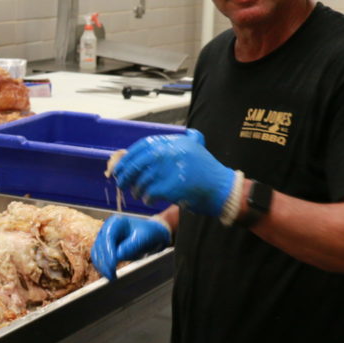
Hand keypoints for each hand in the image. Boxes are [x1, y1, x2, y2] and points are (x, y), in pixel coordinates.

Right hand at [91, 215, 171, 280]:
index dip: (108, 252)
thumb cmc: (148, 233)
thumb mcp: (144, 238)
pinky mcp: (104, 247)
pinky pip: (98, 257)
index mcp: (116, 222)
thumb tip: (118, 256)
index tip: (112, 265)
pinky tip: (109, 273)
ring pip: (96, 253)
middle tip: (112, 275)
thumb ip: (131, 246)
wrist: (150, 235)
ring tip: (111, 276)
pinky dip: (102, 266)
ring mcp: (103, 238)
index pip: (108, 237)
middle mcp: (106, 229)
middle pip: (100, 246)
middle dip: (105, 262)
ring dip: (102, 266)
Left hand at [113, 128, 234, 216]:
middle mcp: (172, 152)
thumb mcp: (195, 148)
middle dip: (126, 174)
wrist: (223, 189)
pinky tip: (150, 200)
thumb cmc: (207, 172)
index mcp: (175, 142)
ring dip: (136, 189)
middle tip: (121, 183)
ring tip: (137, 194)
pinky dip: (147, 198)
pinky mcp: (172, 186)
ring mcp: (172, 169)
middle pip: (138, 163)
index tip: (120, 166)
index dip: (128, 157)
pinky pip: (150, 193)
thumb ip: (177, 142)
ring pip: (142, 180)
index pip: (143, 145)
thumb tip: (148, 148)